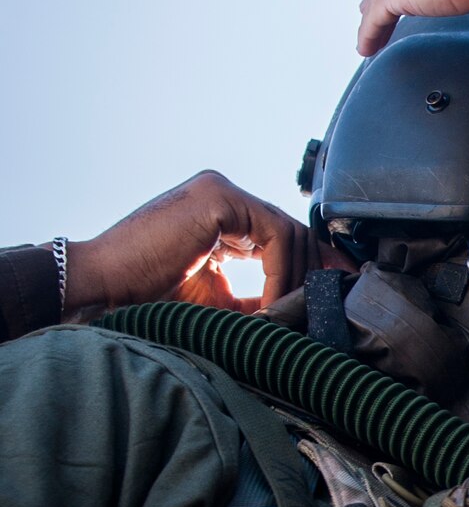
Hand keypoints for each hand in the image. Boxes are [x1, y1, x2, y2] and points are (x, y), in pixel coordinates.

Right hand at [66, 172, 309, 314]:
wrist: (103, 284)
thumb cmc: (147, 294)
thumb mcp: (215, 298)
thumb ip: (256, 298)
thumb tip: (298, 311)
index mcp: (220, 214)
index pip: (280, 234)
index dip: (308, 264)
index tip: (327, 293)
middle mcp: (223, 196)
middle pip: (290, 230)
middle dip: (313, 269)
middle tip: (322, 304)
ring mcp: (220, 192)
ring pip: (288, 232)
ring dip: (293, 279)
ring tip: (282, 315)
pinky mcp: (219, 198)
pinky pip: (275, 234)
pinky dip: (280, 272)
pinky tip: (269, 303)